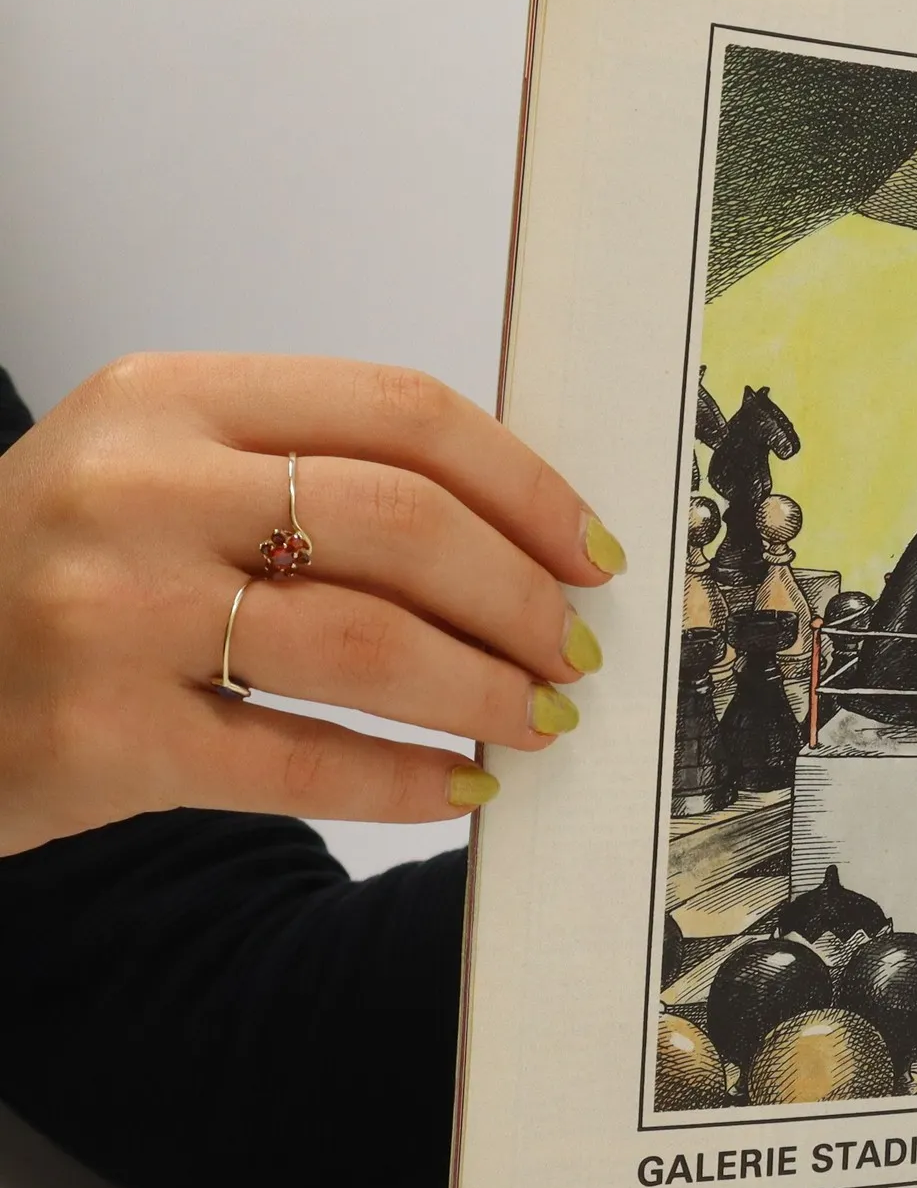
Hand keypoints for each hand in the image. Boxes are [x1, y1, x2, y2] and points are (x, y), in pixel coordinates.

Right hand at [0, 353, 624, 856]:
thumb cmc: (46, 575)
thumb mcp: (152, 472)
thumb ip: (303, 473)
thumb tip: (511, 534)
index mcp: (170, 400)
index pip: (403, 413)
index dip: (527, 487)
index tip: (589, 552)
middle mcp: (139, 489)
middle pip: (405, 524)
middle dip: (523, 597)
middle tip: (574, 652)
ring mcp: (113, 611)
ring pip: (368, 642)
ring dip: (486, 688)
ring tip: (539, 718)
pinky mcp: (104, 735)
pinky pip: (302, 757)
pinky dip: (406, 779)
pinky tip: (460, 787)